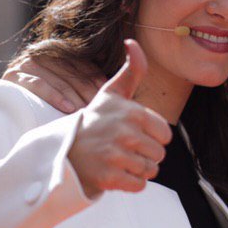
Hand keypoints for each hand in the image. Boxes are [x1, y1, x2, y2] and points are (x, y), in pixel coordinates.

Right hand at [4, 50, 103, 113]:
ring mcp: (26, 62)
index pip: (83, 64)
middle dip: (89, 91)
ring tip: (88, 111)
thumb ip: (84, 78)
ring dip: (75, 97)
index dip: (97, 80)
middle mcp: (41, 53)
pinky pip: (38, 84)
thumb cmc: (43, 98)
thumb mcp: (65, 83)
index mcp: (57, 50)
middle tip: (102, 107)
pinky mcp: (13, 75)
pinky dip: (54, 96)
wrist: (4, 106)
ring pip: (59, 79)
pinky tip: (68, 108)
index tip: (111, 95)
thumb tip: (113, 79)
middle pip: (73, 73)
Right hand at [67, 40, 171, 195]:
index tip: (133, 133)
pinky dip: (130, 183)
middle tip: (123, 149)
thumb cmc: (94, 120)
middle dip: (145, 155)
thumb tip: (132, 41)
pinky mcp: (108, 178)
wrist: (62, 150)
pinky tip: (115, 173)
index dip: (152, 137)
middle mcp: (125, 133)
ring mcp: (116, 156)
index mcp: (132, 112)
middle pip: (159, 154)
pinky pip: (139, 185)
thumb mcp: (111, 93)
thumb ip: (131, 70)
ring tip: (118, 160)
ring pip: (150, 170)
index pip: (165, 135)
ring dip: (137, 169)